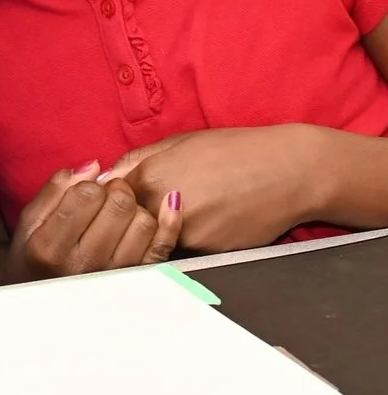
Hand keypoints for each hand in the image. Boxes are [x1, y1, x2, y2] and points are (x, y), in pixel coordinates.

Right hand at [2, 162, 181, 282]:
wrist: (45, 307)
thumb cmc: (34, 257)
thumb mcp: (30, 223)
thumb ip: (55, 190)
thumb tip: (93, 166)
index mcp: (50, 247)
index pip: (86, 195)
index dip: (90, 184)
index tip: (86, 190)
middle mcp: (85, 265)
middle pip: (120, 205)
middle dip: (116, 189)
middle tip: (107, 195)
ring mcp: (115, 277)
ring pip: (144, 222)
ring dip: (136, 208)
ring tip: (120, 213)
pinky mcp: (138, 282)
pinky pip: (164, 246)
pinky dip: (169, 221)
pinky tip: (168, 204)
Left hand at [104, 127, 319, 252]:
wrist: (290, 171)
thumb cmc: (234, 150)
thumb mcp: (178, 143)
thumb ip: (136, 161)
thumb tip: (103, 177)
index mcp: (150, 177)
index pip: (110, 198)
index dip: (116, 196)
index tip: (128, 191)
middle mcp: (162, 209)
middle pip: (129, 222)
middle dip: (136, 215)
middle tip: (163, 200)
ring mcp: (186, 235)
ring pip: (157, 239)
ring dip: (163, 228)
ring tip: (196, 205)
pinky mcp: (209, 251)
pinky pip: (186, 248)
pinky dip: (191, 237)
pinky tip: (212, 217)